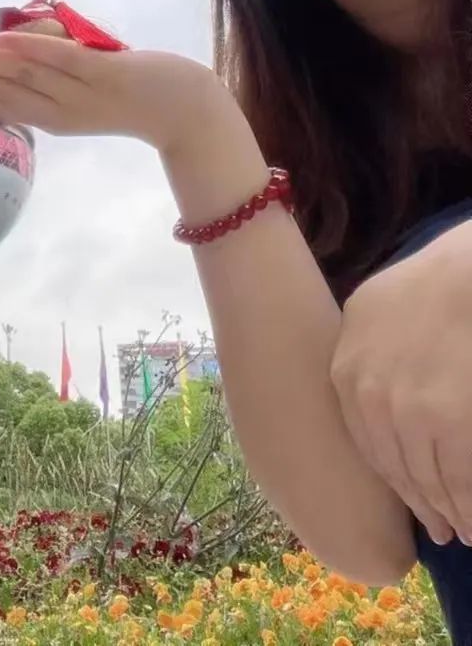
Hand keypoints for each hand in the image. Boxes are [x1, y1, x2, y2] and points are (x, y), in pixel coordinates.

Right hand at [0, 30, 226, 155]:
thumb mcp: (77, 81)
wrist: (187, 110)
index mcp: (48, 117)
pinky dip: (33, 50)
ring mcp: (80, 93)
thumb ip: (44, 62)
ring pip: (17, 76)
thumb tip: (7, 41)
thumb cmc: (129, 90)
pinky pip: (64, 61)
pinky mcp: (106, 75)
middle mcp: (57, 111)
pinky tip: (2, 40)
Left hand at [332, 221, 471, 547]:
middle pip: (391, 465)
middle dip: (418, 502)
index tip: (410, 497)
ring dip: (444, 512)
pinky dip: (466, 508)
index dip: (390, 475)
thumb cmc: (431, 283)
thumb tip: (364, 396)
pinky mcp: (446, 422)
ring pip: (423, 479)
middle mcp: (367, 392)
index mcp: (344, 368)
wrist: (469, 273)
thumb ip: (361, 353)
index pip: (362, 439)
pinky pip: (455, 480)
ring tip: (460, 530)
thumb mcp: (371, 310)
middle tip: (440, 528)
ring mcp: (405, 409)